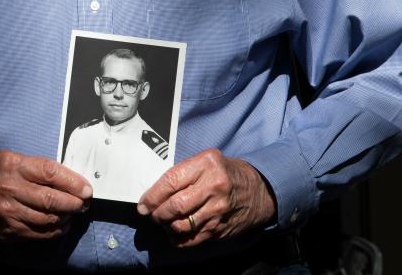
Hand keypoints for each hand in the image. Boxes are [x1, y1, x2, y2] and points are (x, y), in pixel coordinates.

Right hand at [0, 150, 91, 241]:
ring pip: (48, 218)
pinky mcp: (9, 230)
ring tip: (73, 212)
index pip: (50, 172)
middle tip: (84, 202)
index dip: (72, 181)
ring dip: (66, 217)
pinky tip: (61, 224)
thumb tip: (70, 178)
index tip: (86, 188)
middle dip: (74, 202)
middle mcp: (8, 187)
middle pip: (51, 199)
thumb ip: (36, 167)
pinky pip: (40, 232)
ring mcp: (8, 212)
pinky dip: (55, 229)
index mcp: (11, 165)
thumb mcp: (9, 162)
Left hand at [136, 149, 275, 246]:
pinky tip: (174, 233)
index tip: (143, 205)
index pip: (171, 181)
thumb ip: (183, 172)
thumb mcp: (205, 161)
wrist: (258, 190)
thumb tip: (154, 191)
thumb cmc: (224, 172)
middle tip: (151, 214)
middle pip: (175, 206)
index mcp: (206, 165)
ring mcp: (219, 210)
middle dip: (157, 213)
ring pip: (183, 225)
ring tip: (163, 222)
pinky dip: (179, 239)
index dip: (152, 196)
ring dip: (167, 226)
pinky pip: (194, 238)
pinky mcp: (221, 228)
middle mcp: (214, 187)